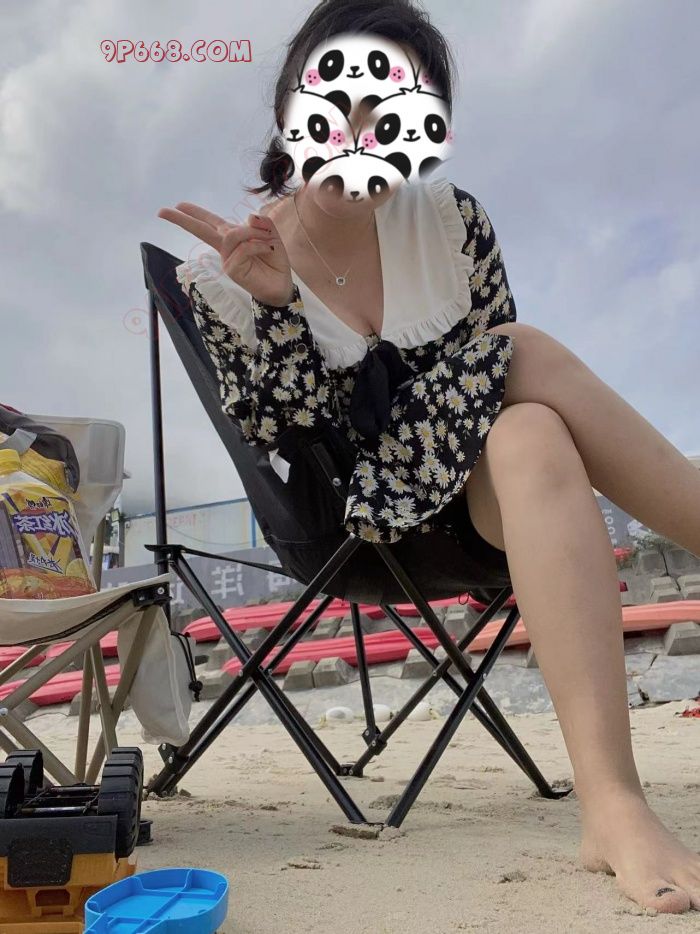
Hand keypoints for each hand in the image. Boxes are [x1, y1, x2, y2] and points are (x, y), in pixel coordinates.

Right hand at [157, 202, 295, 306]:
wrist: (281, 286)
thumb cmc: (273, 262)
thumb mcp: (272, 237)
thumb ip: (263, 223)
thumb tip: (250, 216)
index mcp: (231, 237)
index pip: (210, 222)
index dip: (194, 213)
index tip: (177, 205)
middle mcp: (226, 247)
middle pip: (201, 229)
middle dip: (183, 219)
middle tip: (162, 211)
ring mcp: (227, 259)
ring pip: (231, 235)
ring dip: (252, 233)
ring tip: (268, 240)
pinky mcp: (232, 270)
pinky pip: (243, 249)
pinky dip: (258, 245)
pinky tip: (268, 249)